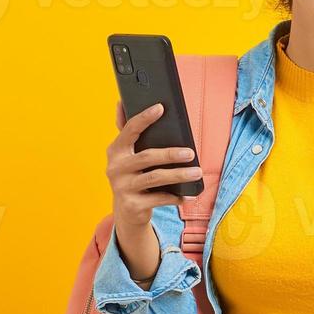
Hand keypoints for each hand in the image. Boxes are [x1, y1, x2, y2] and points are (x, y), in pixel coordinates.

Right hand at [107, 101, 200, 231]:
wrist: (127, 211)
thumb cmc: (133, 175)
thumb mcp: (128, 155)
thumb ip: (128, 132)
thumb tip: (121, 102)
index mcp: (116, 150)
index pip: (129, 130)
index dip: (144, 118)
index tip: (160, 108)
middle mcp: (116, 168)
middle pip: (147, 157)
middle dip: (171, 154)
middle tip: (191, 152)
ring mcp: (123, 187)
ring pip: (155, 178)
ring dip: (179, 175)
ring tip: (197, 172)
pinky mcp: (132, 205)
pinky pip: (159, 199)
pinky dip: (176, 197)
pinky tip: (189, 195)